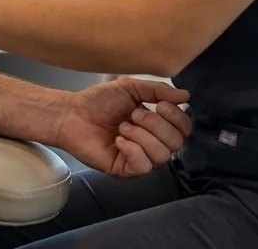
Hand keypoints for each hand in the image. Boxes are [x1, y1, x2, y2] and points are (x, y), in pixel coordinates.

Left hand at [57, 78, 192, 177]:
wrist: (72, 113)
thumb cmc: (98, 101)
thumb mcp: (130, 88)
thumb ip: (157, 90)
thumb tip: (186, 96)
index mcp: (156, 125)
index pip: (184, 129)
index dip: (177, 117)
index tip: (160, 105)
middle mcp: (152, 143)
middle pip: (177, 143)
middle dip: (156, 125)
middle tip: (133, 115)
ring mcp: (139, 158)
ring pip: (162, 155)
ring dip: (142, 136)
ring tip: (122, 127)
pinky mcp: (125, 170)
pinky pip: (143, 166)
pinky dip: (132, 149)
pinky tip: (118, 140)